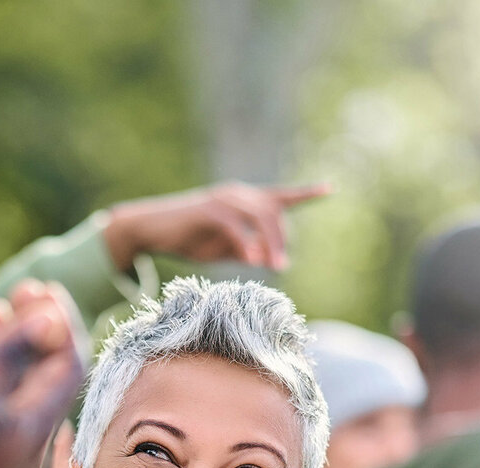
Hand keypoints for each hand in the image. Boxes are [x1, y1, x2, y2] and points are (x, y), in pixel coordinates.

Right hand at [0, 283, 85, 467]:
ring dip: (7, 351)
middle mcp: (29, 440)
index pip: (70, 362)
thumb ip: (10, 361)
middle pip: (45, 374)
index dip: (60, 322)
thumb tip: (49, 317)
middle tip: (16, 293)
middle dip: (34, 329)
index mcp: (36, 423)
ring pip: (17, 391)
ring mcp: (5, 456)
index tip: (41, 290)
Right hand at [102, 181, 331, 272]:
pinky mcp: (208, 210)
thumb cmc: (186, 239)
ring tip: (275, 266)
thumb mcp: (221, 248)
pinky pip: (235, 226)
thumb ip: (245, 250)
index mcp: (242, 201)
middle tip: (282, 266)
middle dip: (282, 239)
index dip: (305, 193)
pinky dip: (246, 243)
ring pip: (259, 216)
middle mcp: (237, 194)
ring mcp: (223, 199)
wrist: (150, 229)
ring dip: (270, 243)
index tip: (329, 189)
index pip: (279, 196)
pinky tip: (252, 261)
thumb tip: (266, 258)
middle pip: (273, 211)